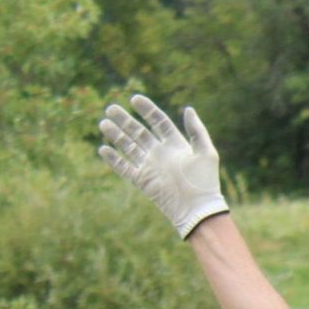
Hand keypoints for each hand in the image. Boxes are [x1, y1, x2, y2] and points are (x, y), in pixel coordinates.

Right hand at [97, 94, 227, 238]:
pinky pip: (124, 167)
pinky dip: (114, 159)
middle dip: (124, 120)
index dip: (147, 110)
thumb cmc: (205, 181)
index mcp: (176, 144)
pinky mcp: (142, 180)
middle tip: (110, 108)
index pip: (158, 122)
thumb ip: (197, 131)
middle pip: (139, 132)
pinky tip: (103, 149)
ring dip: (116, 135)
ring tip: (103, 123)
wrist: (197, 209)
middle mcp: (160, 152)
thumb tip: (188, 109)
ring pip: (128, 146)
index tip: (134, 99)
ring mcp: (150, 166)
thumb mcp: (206, 153)